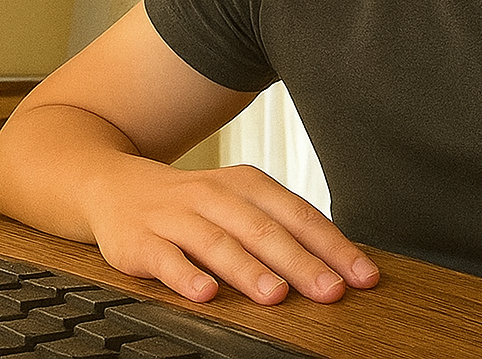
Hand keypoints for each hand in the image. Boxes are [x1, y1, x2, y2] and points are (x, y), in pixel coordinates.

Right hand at [85, 156, 379, 304]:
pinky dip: (186, 277)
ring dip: (250, 270)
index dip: (333, 245)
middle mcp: (218, 195)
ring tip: (277, 295)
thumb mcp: (240, 203)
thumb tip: (334, 263)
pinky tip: (206, 294)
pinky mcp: (143, 240)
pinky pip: (167, 259)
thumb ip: (280, 229)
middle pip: (266, 230)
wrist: (120, 186)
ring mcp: (179, 216)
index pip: (301, 215)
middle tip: (331, 290)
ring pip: (220, 243)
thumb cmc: (196, 203)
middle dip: (302, 262)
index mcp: (250, 185)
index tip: (362, 274)